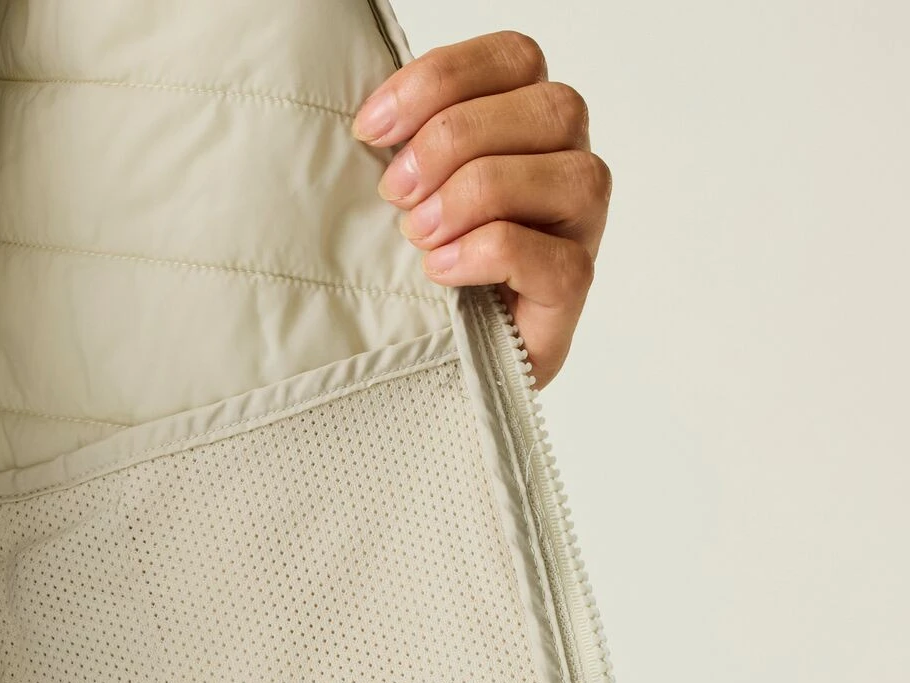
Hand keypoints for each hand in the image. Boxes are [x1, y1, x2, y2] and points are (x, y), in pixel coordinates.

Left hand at [353, 32, 608, 387]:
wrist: (441, 359)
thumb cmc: (423, 266)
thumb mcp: (406, 195)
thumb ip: (406, 146)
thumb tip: (368, 121)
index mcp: (529, 122)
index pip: (514, 58)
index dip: (441, 79)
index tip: (371, 128)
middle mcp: (567, 163)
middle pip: (547, 108)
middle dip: (455, 139)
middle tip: (395, 191)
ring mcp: (580, 228)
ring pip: (569, 175)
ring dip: (478, 195)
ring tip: (419, 235)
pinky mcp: (573, 290)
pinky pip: (558, 259)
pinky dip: (491, 254)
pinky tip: (441, 269)